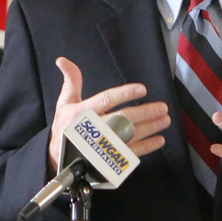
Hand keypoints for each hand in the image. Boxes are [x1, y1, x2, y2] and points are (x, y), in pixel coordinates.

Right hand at [48, 57, 170, 173]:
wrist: (56, 159)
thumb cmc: (64, 127)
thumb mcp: (64, 103)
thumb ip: (71, 81)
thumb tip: (63, 60)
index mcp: (83, 112)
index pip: (106, 100)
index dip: (124, 94)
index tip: (142, 89)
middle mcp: (94, 129)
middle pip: (123, 119)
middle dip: (145, 113)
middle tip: (162, 107)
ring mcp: (102, 146)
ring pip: (130, 136)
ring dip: (150, 128)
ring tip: (165, 120)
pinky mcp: (108, 160)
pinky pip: (131, 153)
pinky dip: (147, 147)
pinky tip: (159, 140)